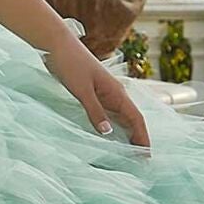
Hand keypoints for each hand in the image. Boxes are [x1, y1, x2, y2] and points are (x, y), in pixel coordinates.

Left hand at [40, 29, 151, 149]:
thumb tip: (108, 133)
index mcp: (116, 92)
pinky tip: (108, 134)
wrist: (56, 43)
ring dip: (126, 133)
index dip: (142, 137)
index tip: (147, 156)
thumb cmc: (70, 63)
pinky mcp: (92, 92)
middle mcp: (114, 93)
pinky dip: (112, 125)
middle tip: (141, 160)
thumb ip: (94, 111)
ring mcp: (104, 93)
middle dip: (138, 138)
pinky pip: (107, 113)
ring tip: (128, 152)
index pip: (136, 119)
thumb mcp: (82, 90)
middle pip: (132, 119)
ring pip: (120, 117)